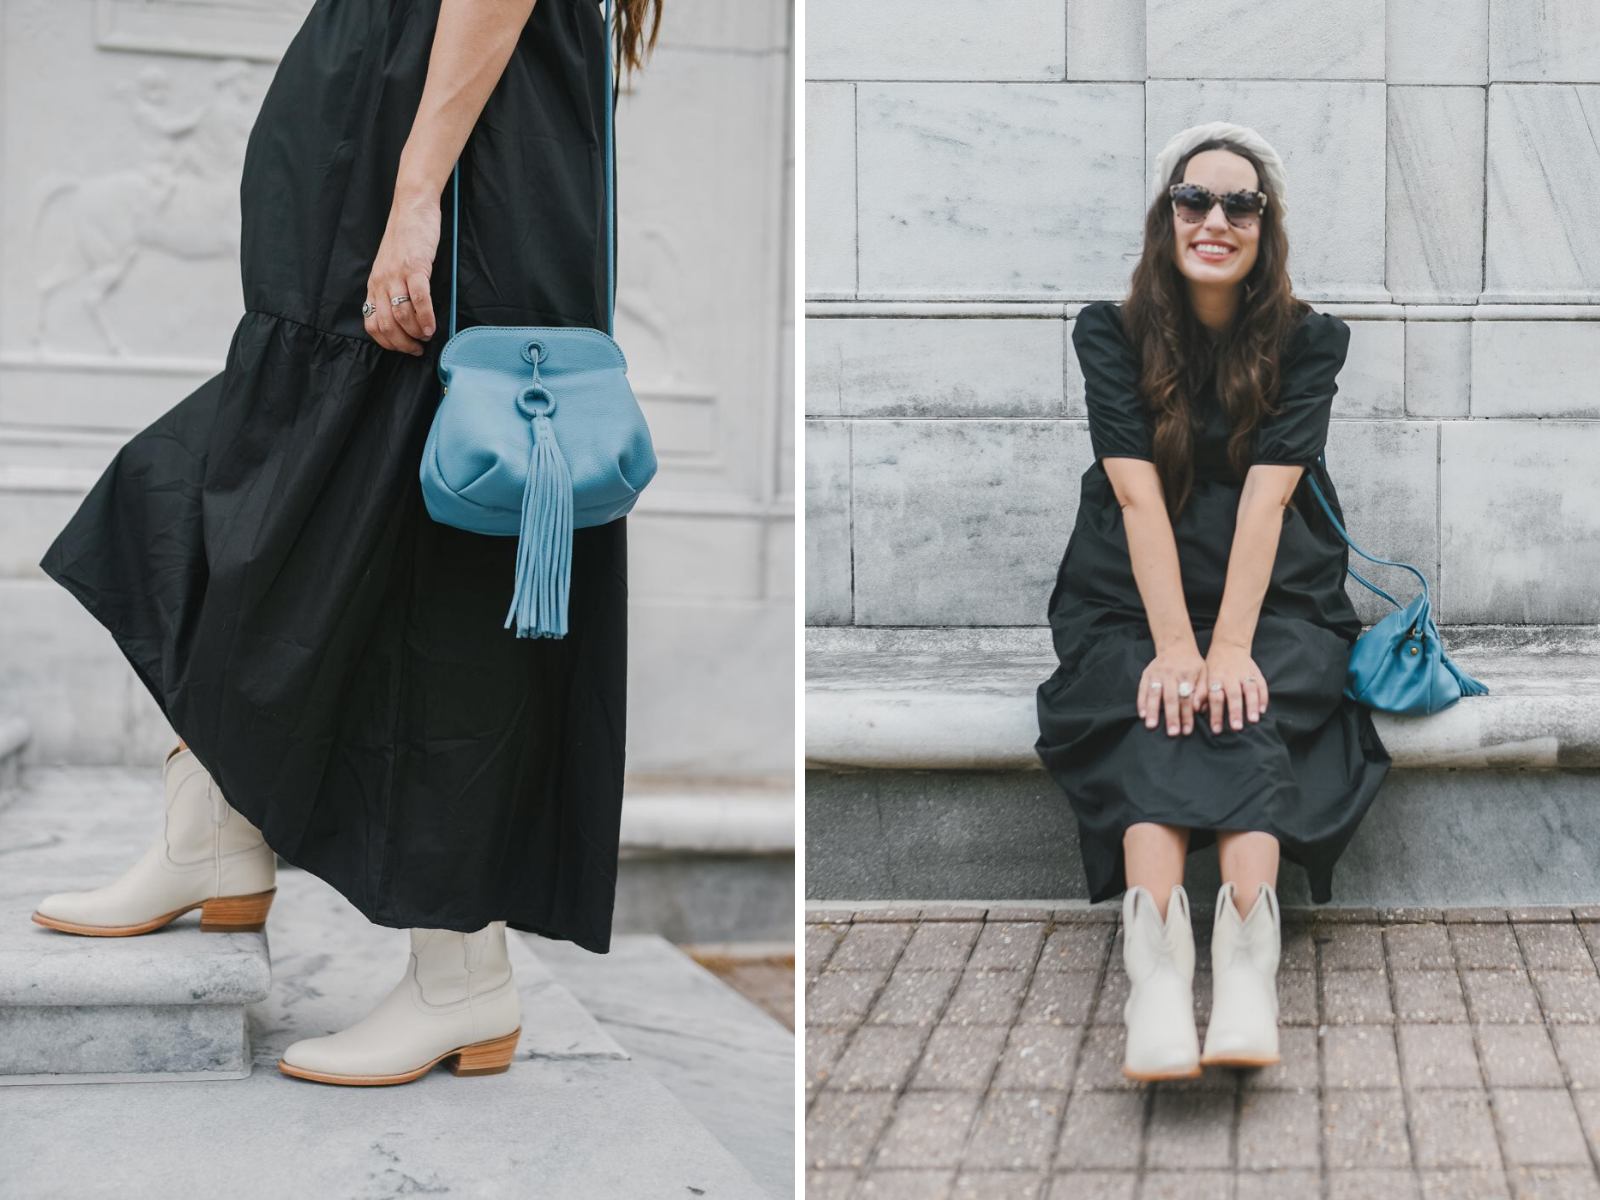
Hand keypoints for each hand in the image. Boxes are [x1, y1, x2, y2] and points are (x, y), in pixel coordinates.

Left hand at [364, 192, 440, 354]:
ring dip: (415, 333)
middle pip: (386, 325)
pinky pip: (418, 299)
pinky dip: (425, 317)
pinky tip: (432, 326)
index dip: (388, 342)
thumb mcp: (392, 267)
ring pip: (400, 315)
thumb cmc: (407, 238)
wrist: (412, 208)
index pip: (372, 323)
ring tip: (427, 337)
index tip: (404, 348)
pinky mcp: (414, 266)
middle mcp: (381, 282)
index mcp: (375, 284)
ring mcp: (397, 274)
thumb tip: (408, 317)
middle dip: (402, 344)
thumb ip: (394, 289)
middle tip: (417, 349)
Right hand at [1136, 643, 1207, 737]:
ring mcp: (1157, 674)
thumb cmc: (1192, 664)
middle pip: (1171, 698)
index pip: (1187, 698)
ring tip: (1151, 725)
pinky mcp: (1147, 674)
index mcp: (1187, 675)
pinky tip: (1142, 714)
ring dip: (1152, 711)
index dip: (1187, 715)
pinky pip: (1142, 689)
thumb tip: (1198, 709)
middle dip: (1171, 716)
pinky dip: (1141, 702)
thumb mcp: (1204, 673)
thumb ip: (1202, 691)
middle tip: (1172, 733)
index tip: (1187, 730)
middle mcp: (1170, 674)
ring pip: (1154, 694)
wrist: (1176, 646)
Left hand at [1203, 641, 1268, 732]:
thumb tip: (1196, 710)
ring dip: (1252, 705)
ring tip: (1253, 720)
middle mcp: (1230, 676)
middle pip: (1233, 695)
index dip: (1215, 714)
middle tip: (1236, 728)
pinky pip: (1262, 685)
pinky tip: (1262, 710)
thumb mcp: (1204, 676)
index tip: (1216, 729)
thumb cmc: (1214, 666)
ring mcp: (1245, 673)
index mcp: (1215, 677)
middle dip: (1235, 712)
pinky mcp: (1256, 672)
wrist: (1229, 646)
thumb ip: (1201, 693)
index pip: (1215, 697)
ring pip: (1250, 689)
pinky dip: (1263, 697)